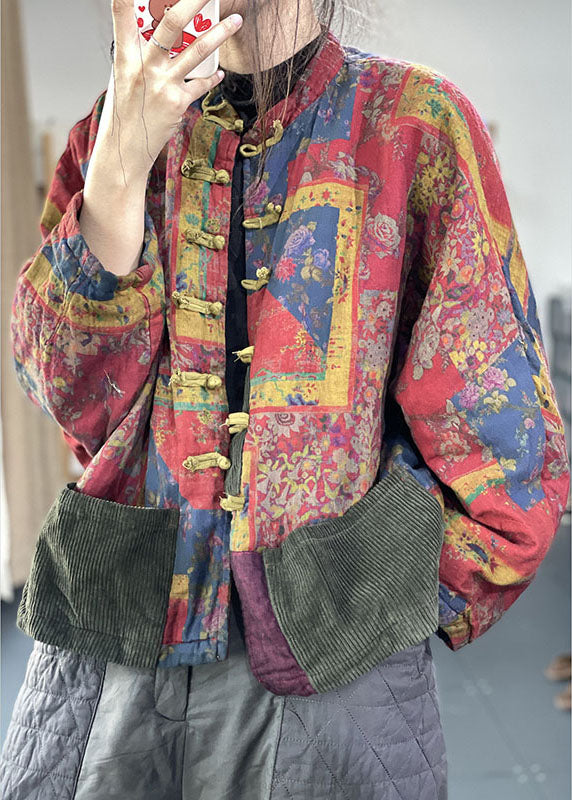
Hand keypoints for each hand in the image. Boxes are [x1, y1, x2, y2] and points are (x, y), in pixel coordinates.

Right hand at [98, 0, 242, 182]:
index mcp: (124, 56)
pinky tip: (219, 73)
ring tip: (236, 21)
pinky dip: (212, 77)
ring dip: (220, 33)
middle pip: (171, 23)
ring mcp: (162, 84)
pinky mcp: (178, 102)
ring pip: (197, 50)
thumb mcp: (124, 77)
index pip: (122, 13)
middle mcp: (143, 66)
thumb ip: (140, 55)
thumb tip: (163, 36)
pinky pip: (201, 83)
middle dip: (194, 2)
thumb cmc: (125, 112)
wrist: (125, 150)